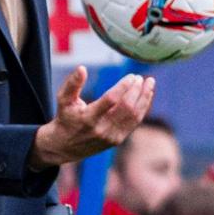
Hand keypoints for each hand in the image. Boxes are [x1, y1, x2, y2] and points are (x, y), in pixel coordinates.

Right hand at [29, 67, 155, 168]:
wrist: (65, 147)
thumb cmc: (65, 118)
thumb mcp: (63, 99)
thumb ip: (72, 84)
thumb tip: (82, 67)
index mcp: (88, 118)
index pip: (111, 100)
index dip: (123, 86)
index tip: (131, 76)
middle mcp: (101, 129)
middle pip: (126, 108)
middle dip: (137, 91)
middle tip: (141, 78)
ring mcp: (111, 137)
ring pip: (134, 116)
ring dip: (144, 98)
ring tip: (150, 83)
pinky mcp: (117, 140)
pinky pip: (134, 123)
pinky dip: (142, 108)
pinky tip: (146, 96)